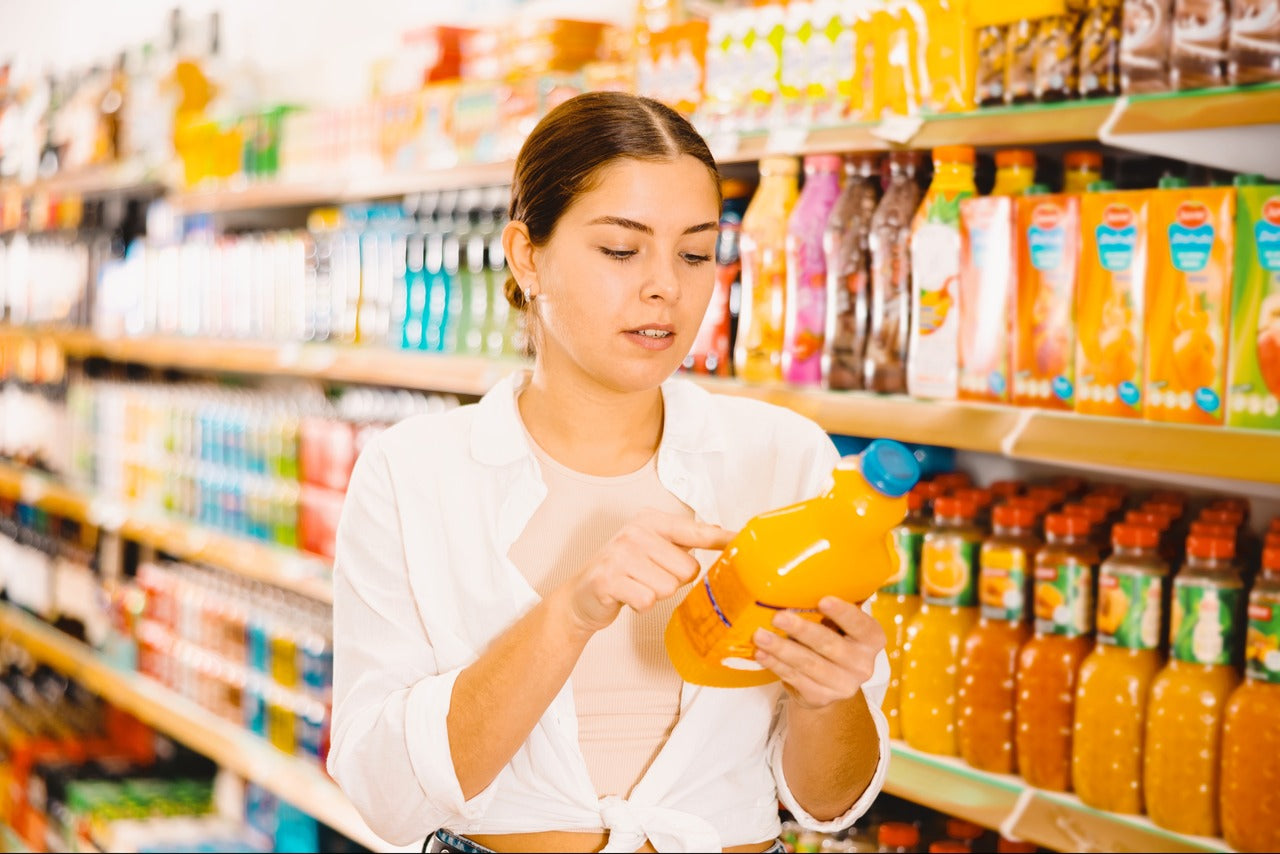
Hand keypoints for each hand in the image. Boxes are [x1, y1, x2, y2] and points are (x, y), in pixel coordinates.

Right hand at [560, 510, 734, 634]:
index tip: (742, 539)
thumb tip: (722, 535)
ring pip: (668, 587)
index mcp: (650, 521)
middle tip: (650, 576)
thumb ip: (685, 540)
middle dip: (673, 580)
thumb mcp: (653, 547)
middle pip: (687, 569)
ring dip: (656, 594)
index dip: (721, 539)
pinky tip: (627, 596)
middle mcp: (635, 532)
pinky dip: (640, 605)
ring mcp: (620, 555)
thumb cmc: (623, 571)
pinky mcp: (608, 579)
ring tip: (637, 585)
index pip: (696, 531)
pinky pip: (647, 600)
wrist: (582, 595)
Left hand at [752, 596, 885, 710]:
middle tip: (778, 616)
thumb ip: (830, 609)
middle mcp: (863, 664)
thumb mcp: (841, 624)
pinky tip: (761, 653)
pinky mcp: (821, 697)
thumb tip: (797, 586)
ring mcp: (843, 685)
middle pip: (829, 645)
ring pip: (808, 664)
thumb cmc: (834, 639)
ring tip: (760, 635)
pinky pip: (794, 678)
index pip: (861, 625)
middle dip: (801, 630)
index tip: (822, 600)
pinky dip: (775, 664)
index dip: (843, 613)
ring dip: (781, 648)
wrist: (830, 683)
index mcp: (872, 640)